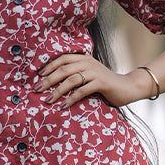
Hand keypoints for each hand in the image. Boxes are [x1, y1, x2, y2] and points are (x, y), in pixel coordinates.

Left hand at [38, 55, 156, 107]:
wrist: (128, 87)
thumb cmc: (105, 83)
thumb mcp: (89, 75)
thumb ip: (76, 74)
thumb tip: (53, 82)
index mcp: (84, 58)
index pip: (62, 58)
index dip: (49, 66)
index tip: (37, 76)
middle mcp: (88, 62)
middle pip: (63, 69)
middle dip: (48, 80)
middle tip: (36, 89)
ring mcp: (95, 72)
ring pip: (71, 80)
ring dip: (57, 91)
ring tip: (47, 100)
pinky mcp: (101, 83)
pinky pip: (82, 91)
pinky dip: (70, 99)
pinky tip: (62, 106)